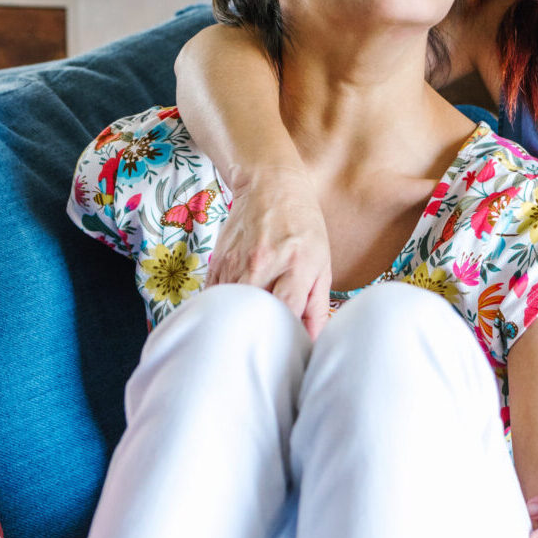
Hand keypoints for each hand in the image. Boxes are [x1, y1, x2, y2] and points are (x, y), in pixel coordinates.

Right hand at [208, 166, 332, 337]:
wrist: (270, 185)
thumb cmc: (303, 226)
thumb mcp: (322, 263)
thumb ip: (317, 306)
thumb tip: (312, 342)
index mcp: (296, 266)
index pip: (287, 312)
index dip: (286, 338)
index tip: (288, 352)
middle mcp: (263, 265)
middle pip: (253, 314)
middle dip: (258, 336)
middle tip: (265, 350)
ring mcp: (236, 263)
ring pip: (230, 309)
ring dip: (237, 324)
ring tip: (246, 336)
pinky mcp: (217, 262)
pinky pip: (215, 298)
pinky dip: (223, 311)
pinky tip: (232, 316)